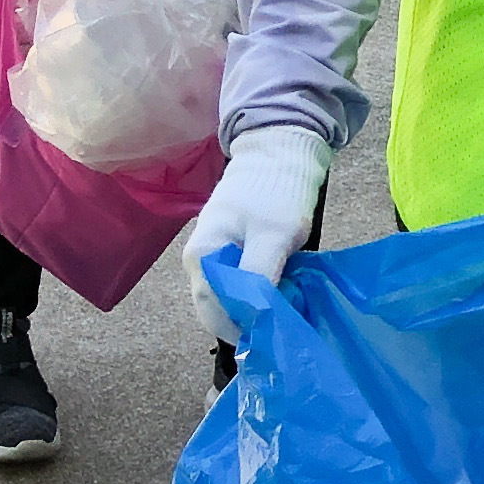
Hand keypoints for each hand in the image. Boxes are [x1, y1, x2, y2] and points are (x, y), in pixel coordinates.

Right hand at [179, 123, 333, 328]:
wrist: (280, 150)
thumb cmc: (276, 192)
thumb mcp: (274, 237)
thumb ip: (258, 278)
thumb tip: (251, 319)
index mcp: (200, 258)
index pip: (214, 313)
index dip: (244, 329)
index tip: (275, 333)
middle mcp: (196, 261)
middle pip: (218, 308)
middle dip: (249, 319)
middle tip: (284, 319)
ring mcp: (210, 254)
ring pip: (228, 296)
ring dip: (255, 306)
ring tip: (287, 303)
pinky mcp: (227, 248)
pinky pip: (237, 282)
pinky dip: (257, 290)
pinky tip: (281, 287)